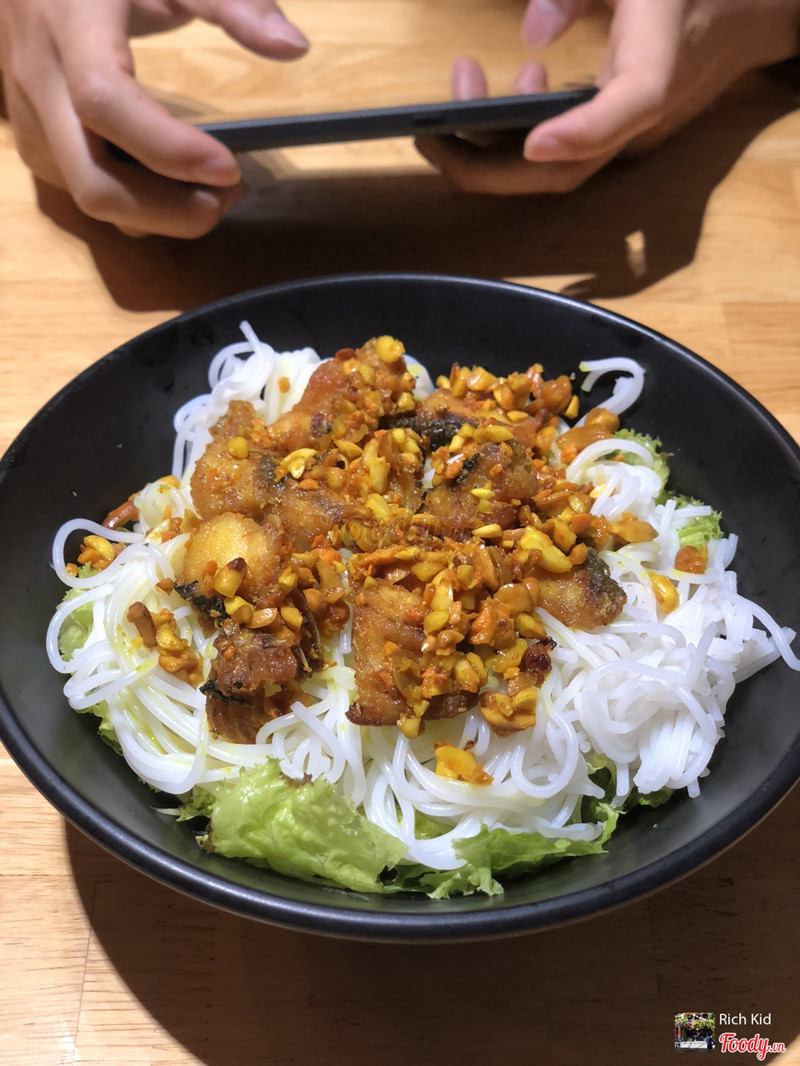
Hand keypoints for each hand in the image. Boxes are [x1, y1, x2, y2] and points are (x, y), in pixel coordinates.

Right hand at [0, 0, 308, 235]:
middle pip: (94, 181)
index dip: (169, 148)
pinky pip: (84, 193)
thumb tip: (294, 46)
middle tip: (227, 195)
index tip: (230, 168)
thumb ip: (234, 2)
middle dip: (170, 210)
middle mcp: (38, 78)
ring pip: (91, 199)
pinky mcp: (31, 143)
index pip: (106, 102)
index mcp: (69, 21)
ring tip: (209, 188)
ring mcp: (27, 119)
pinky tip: (170, 182)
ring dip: (159, 213)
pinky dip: (136, 204)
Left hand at [416, 0, 799, 194]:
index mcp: (664, 62)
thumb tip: (531, 32)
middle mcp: (644, 117)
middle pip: (564, 171)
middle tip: (428, 136)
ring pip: (557, 170)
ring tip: (460, 81)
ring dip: (494, 147)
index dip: (580, 133)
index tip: (534, 141)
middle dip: (487, 167)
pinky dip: (522, 132)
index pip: (629, 108)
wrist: (752, 13)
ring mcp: (629, 136)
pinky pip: (563, 152)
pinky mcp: (617, 135)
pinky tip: (516, 80)